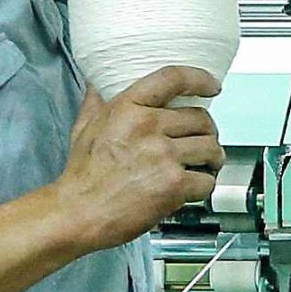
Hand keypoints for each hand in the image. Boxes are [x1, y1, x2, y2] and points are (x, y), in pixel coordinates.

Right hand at [48, 65, 223, 251]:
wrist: (78, 213)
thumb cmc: (82, 175)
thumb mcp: (84, 128)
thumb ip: (95, 103)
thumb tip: (97, 85)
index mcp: (128, 108)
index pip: (173, 78)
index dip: (200, 79)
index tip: (212, 86)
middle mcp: (148, 126)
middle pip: (201, 119)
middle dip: (207, 132)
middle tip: (203, 142)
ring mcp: (163, 155)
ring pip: (210, 148)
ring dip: (212, 159)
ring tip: (205, 165)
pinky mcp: (174, 185)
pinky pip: (207, 180)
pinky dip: (204, 186)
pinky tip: (194, 188)